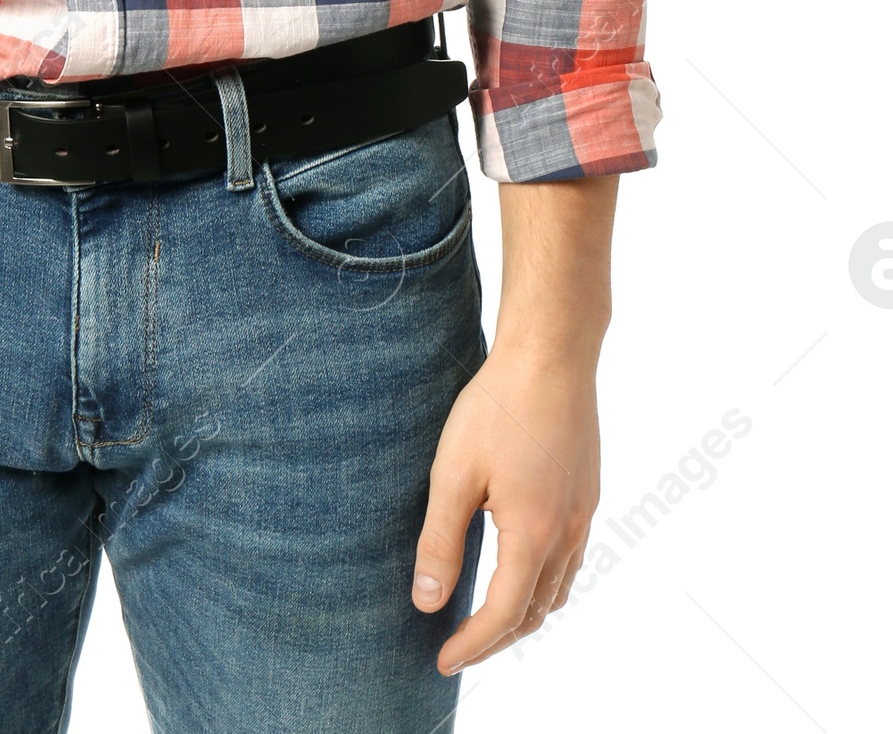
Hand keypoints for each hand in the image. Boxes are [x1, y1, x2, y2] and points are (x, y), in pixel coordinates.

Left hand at [412, 340, 600, 673]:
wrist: (552, 353)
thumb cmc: (498, 406)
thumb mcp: (453, 473)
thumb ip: (441, 541)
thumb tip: (427, 602)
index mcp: (533, 534)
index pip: (503, 614)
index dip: (472, 645)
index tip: (443, 660)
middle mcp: (567, 532)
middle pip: (536, 612)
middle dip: (498, 639)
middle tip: (460, 648)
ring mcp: (583, 513)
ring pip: (558, 589)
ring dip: (524, 614)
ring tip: (487, 619)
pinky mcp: (587, 492)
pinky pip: (570, 559)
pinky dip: (544, 582)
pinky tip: (521, 567)